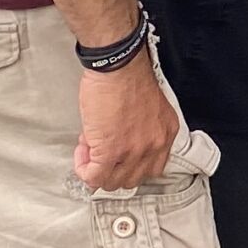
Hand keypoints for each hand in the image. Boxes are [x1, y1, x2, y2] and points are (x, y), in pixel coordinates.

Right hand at [73, 51, 178, 189]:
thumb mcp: (147, 108)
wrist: (118, 65)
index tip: (116, 153)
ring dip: (96, 168)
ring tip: (89, 146)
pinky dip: (84, 169)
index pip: (151, 167)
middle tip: (99, 148)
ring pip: (113, 182)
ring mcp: (134, 151)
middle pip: (132, 179)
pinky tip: (81, 152)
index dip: (128, 162)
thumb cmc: (128, 76)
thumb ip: (140, 130)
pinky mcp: (111, 151)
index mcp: (166, 133)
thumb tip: (119, 145)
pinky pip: (95, 177)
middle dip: (111, 167)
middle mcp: (155, 145)